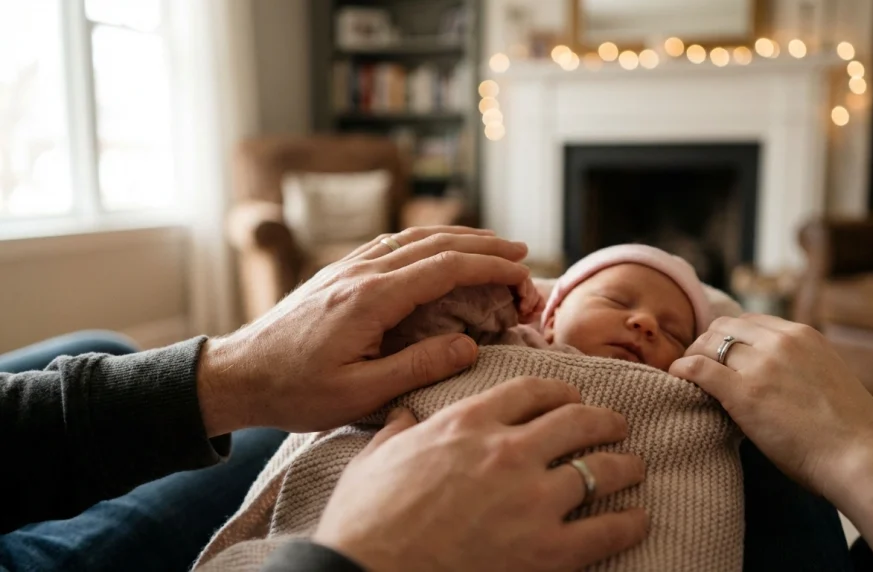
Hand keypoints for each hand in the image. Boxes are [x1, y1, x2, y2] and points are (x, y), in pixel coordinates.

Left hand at [198, 226, 531, 434]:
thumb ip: (418, 367)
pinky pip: (392, 245)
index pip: (446, 268)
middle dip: (484, 246)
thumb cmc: (294, 392)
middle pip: (436, 243)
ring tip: (493, 246)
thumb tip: (470, 346)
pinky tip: (440, 251)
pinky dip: (428, 242)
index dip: (490, 267)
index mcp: (371, 298)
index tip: (522, 273)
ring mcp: (348, 267)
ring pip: (414, 238)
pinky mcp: (339, 273)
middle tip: (522, 255)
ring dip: (459, 238)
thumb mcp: (359, 393)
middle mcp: (361, 272)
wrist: (236, 374)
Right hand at [313, 377, 648, 571]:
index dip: (560, 391)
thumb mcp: (373, 460)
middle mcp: (507, 451)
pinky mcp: (546, 550)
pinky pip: (606, 530)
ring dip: (625, 466)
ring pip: (601, 468)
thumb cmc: (363, 521)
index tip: (571, 398)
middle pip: (576, 420)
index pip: (531, 391)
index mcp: (466, 424)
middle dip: (603, 419)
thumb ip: (397, 431)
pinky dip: (629, 523)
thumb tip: (404, 416)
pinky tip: (638, 519)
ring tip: (635, 466)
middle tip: (616, 425)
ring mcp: (532, 500)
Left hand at [670, 313, 872, 496]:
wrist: (863, 457)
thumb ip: (797, 367)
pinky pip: (697, 369)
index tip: (719, 355)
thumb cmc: (850, 434)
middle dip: (706, 343)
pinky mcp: (745, 392)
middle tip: (697, 366)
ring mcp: (762, 364)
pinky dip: (681, 370)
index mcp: (803, 335)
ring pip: (708, 343)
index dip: (730, 338)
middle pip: (725, 327)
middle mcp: (781, 341)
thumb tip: (770, 379)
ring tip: (685, 375)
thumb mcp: (826, 378)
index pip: (751, 322)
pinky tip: (676, 379)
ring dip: (693, 356)